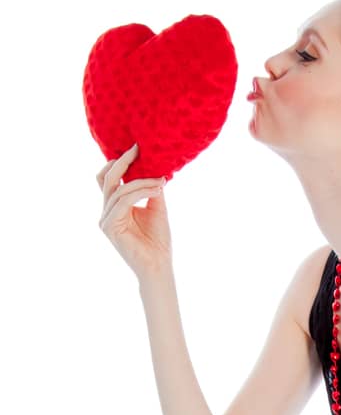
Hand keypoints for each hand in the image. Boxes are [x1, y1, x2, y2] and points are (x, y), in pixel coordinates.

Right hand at [97, 142, 171, 278]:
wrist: (158, 265)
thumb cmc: (158, 240)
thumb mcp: (156, 207)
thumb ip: (150, 188)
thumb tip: (154, 167)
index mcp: (116, 206)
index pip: (110, 178)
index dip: (120, 162)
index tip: (137, 148)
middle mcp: (107, 211)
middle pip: (107, 178)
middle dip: (123, 162)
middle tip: (138, 149)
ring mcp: (105, 219)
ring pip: (119, 189)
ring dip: (141, 182)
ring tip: (161, 180)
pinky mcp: (109, 227)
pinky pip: (123, 201)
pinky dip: (141, 192)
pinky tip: (157, 189)